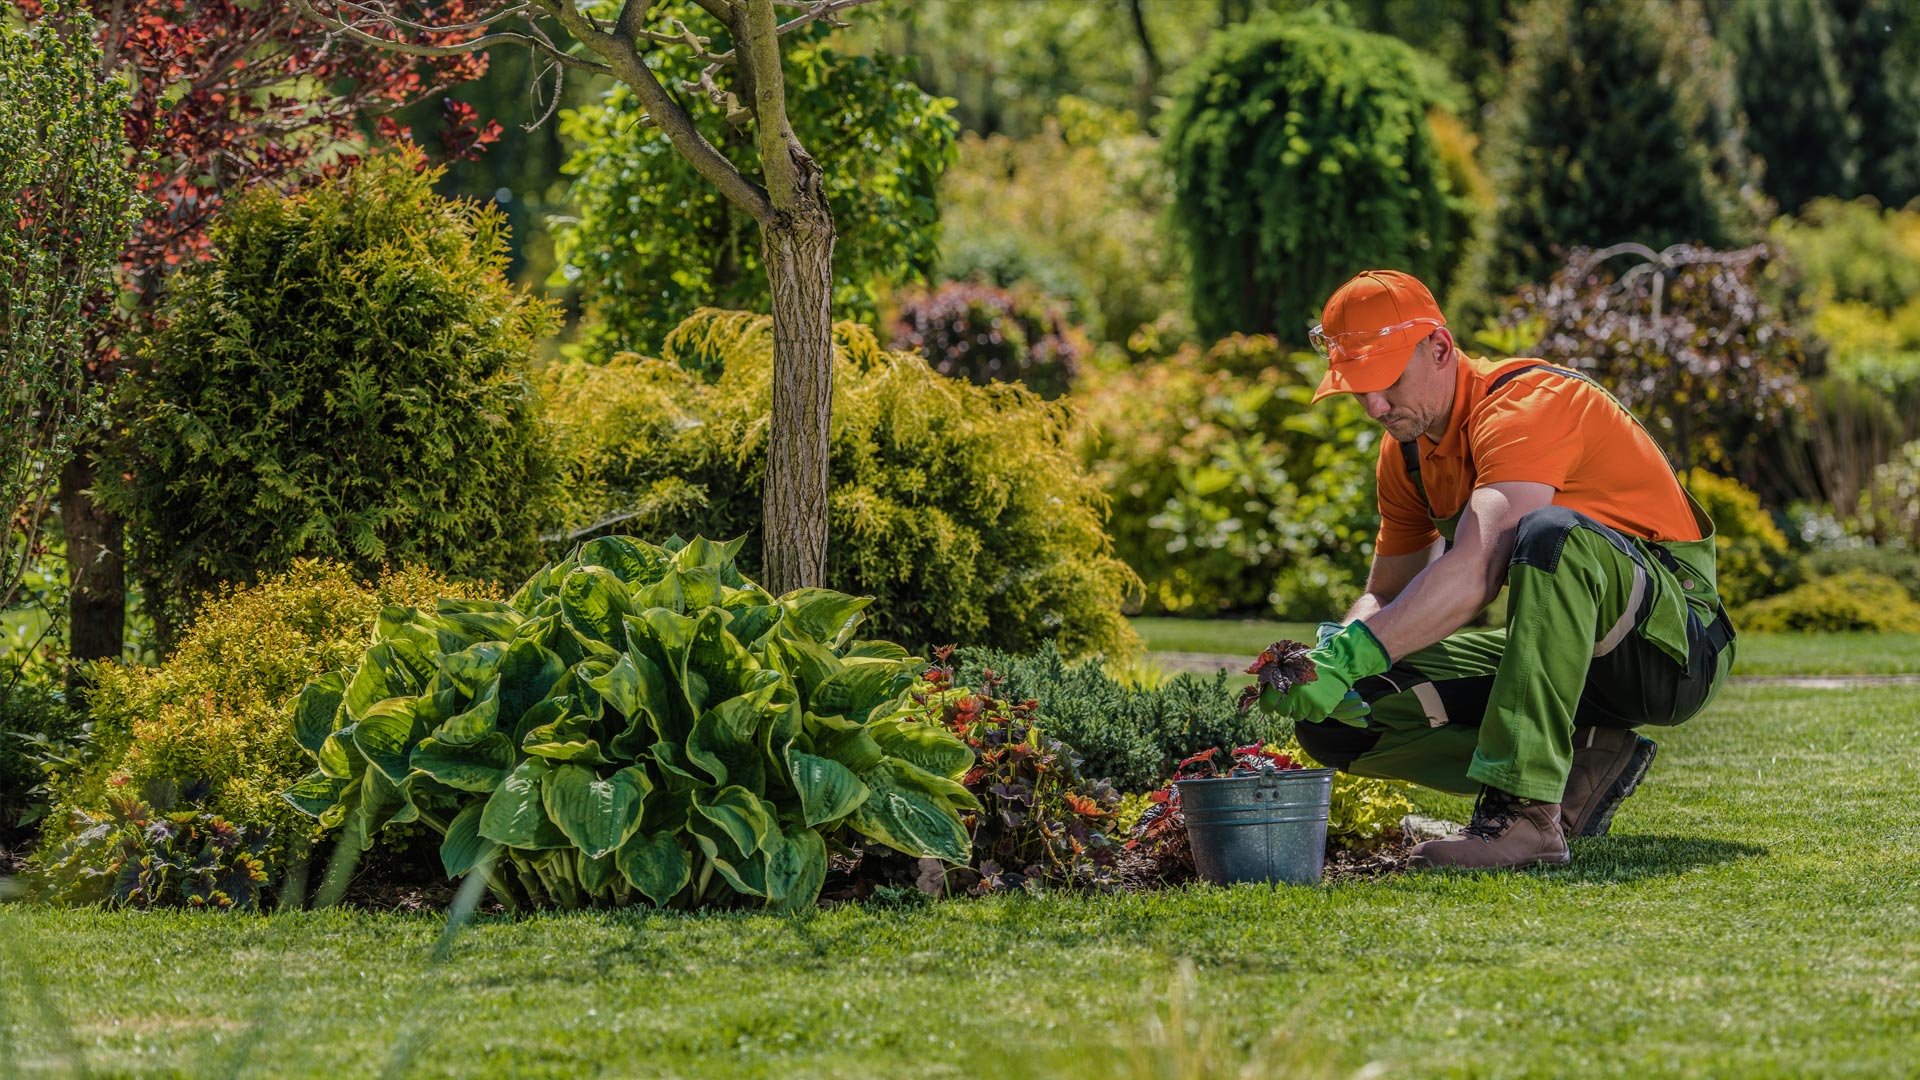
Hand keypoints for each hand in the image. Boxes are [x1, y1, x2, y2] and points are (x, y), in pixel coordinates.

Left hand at [1264, 622, 1389, 723]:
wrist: (1338, 664)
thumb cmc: (1312, 663)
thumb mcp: (1291, 666)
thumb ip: (1277, 679)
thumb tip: (1261, 690)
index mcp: (1285, 683)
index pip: (1267, 703)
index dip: (1267, 706)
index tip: (1268, 708)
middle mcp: (1295, 696)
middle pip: (1282, 712)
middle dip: (1286, 707)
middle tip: (1294, 698)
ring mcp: (1309, 705)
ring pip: (1297, 716)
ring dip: (1301, 709)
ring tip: (1309, 696)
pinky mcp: (1321, 711)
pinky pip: (1312, 718)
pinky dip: (1314, 712)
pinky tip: (1319, 700)